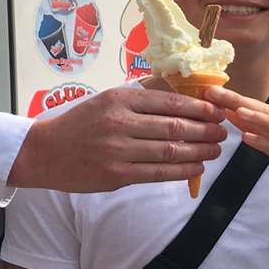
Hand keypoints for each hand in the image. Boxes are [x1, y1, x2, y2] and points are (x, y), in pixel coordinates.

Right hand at [10, 86, 225, 191]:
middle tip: (223, 131)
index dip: (199, 107)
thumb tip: (180, 93)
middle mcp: (120, 123)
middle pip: (175, 126)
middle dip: (205, 129)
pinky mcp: (116, 175)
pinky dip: (182, 171)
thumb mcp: (107, 99)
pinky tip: (196, 167)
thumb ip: (141, 96)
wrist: (46, 152)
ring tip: (215, 149)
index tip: (217, 110)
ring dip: (199, 151)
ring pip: (170, 151)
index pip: (170, 102)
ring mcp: (118, 151)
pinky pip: (157, 173)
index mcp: (120, 99)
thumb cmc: (80, 123)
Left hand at [203, 86, 268, 223]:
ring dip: (257, 117)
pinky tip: (248, 138)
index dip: (235, 98)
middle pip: (266, 111)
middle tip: (212, 92)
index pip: (260, 107)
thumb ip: (264, 133)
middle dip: (238, 101)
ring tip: (233, 110)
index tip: (211, 91)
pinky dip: (265, 143)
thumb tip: (237, 117)